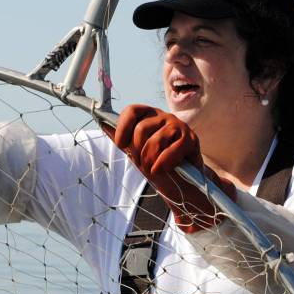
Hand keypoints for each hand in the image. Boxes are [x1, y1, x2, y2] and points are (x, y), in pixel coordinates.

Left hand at [112, 105, 235, 233]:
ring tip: (151, 169)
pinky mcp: (191, 139)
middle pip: (142, 129)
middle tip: (141, 164)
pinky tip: (160, 170)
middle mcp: (164, 117)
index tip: (120, 145)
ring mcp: (179, 127)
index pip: (132, 110)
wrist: (183, 182)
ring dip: (149, 160)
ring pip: (155, 141)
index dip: (122, 127)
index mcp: (150, 116)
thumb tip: (102, 124)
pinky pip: (170, 151)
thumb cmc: (159, 164)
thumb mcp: (137, 152)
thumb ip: (123, 139)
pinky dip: (162, 165)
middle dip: (137, 151)